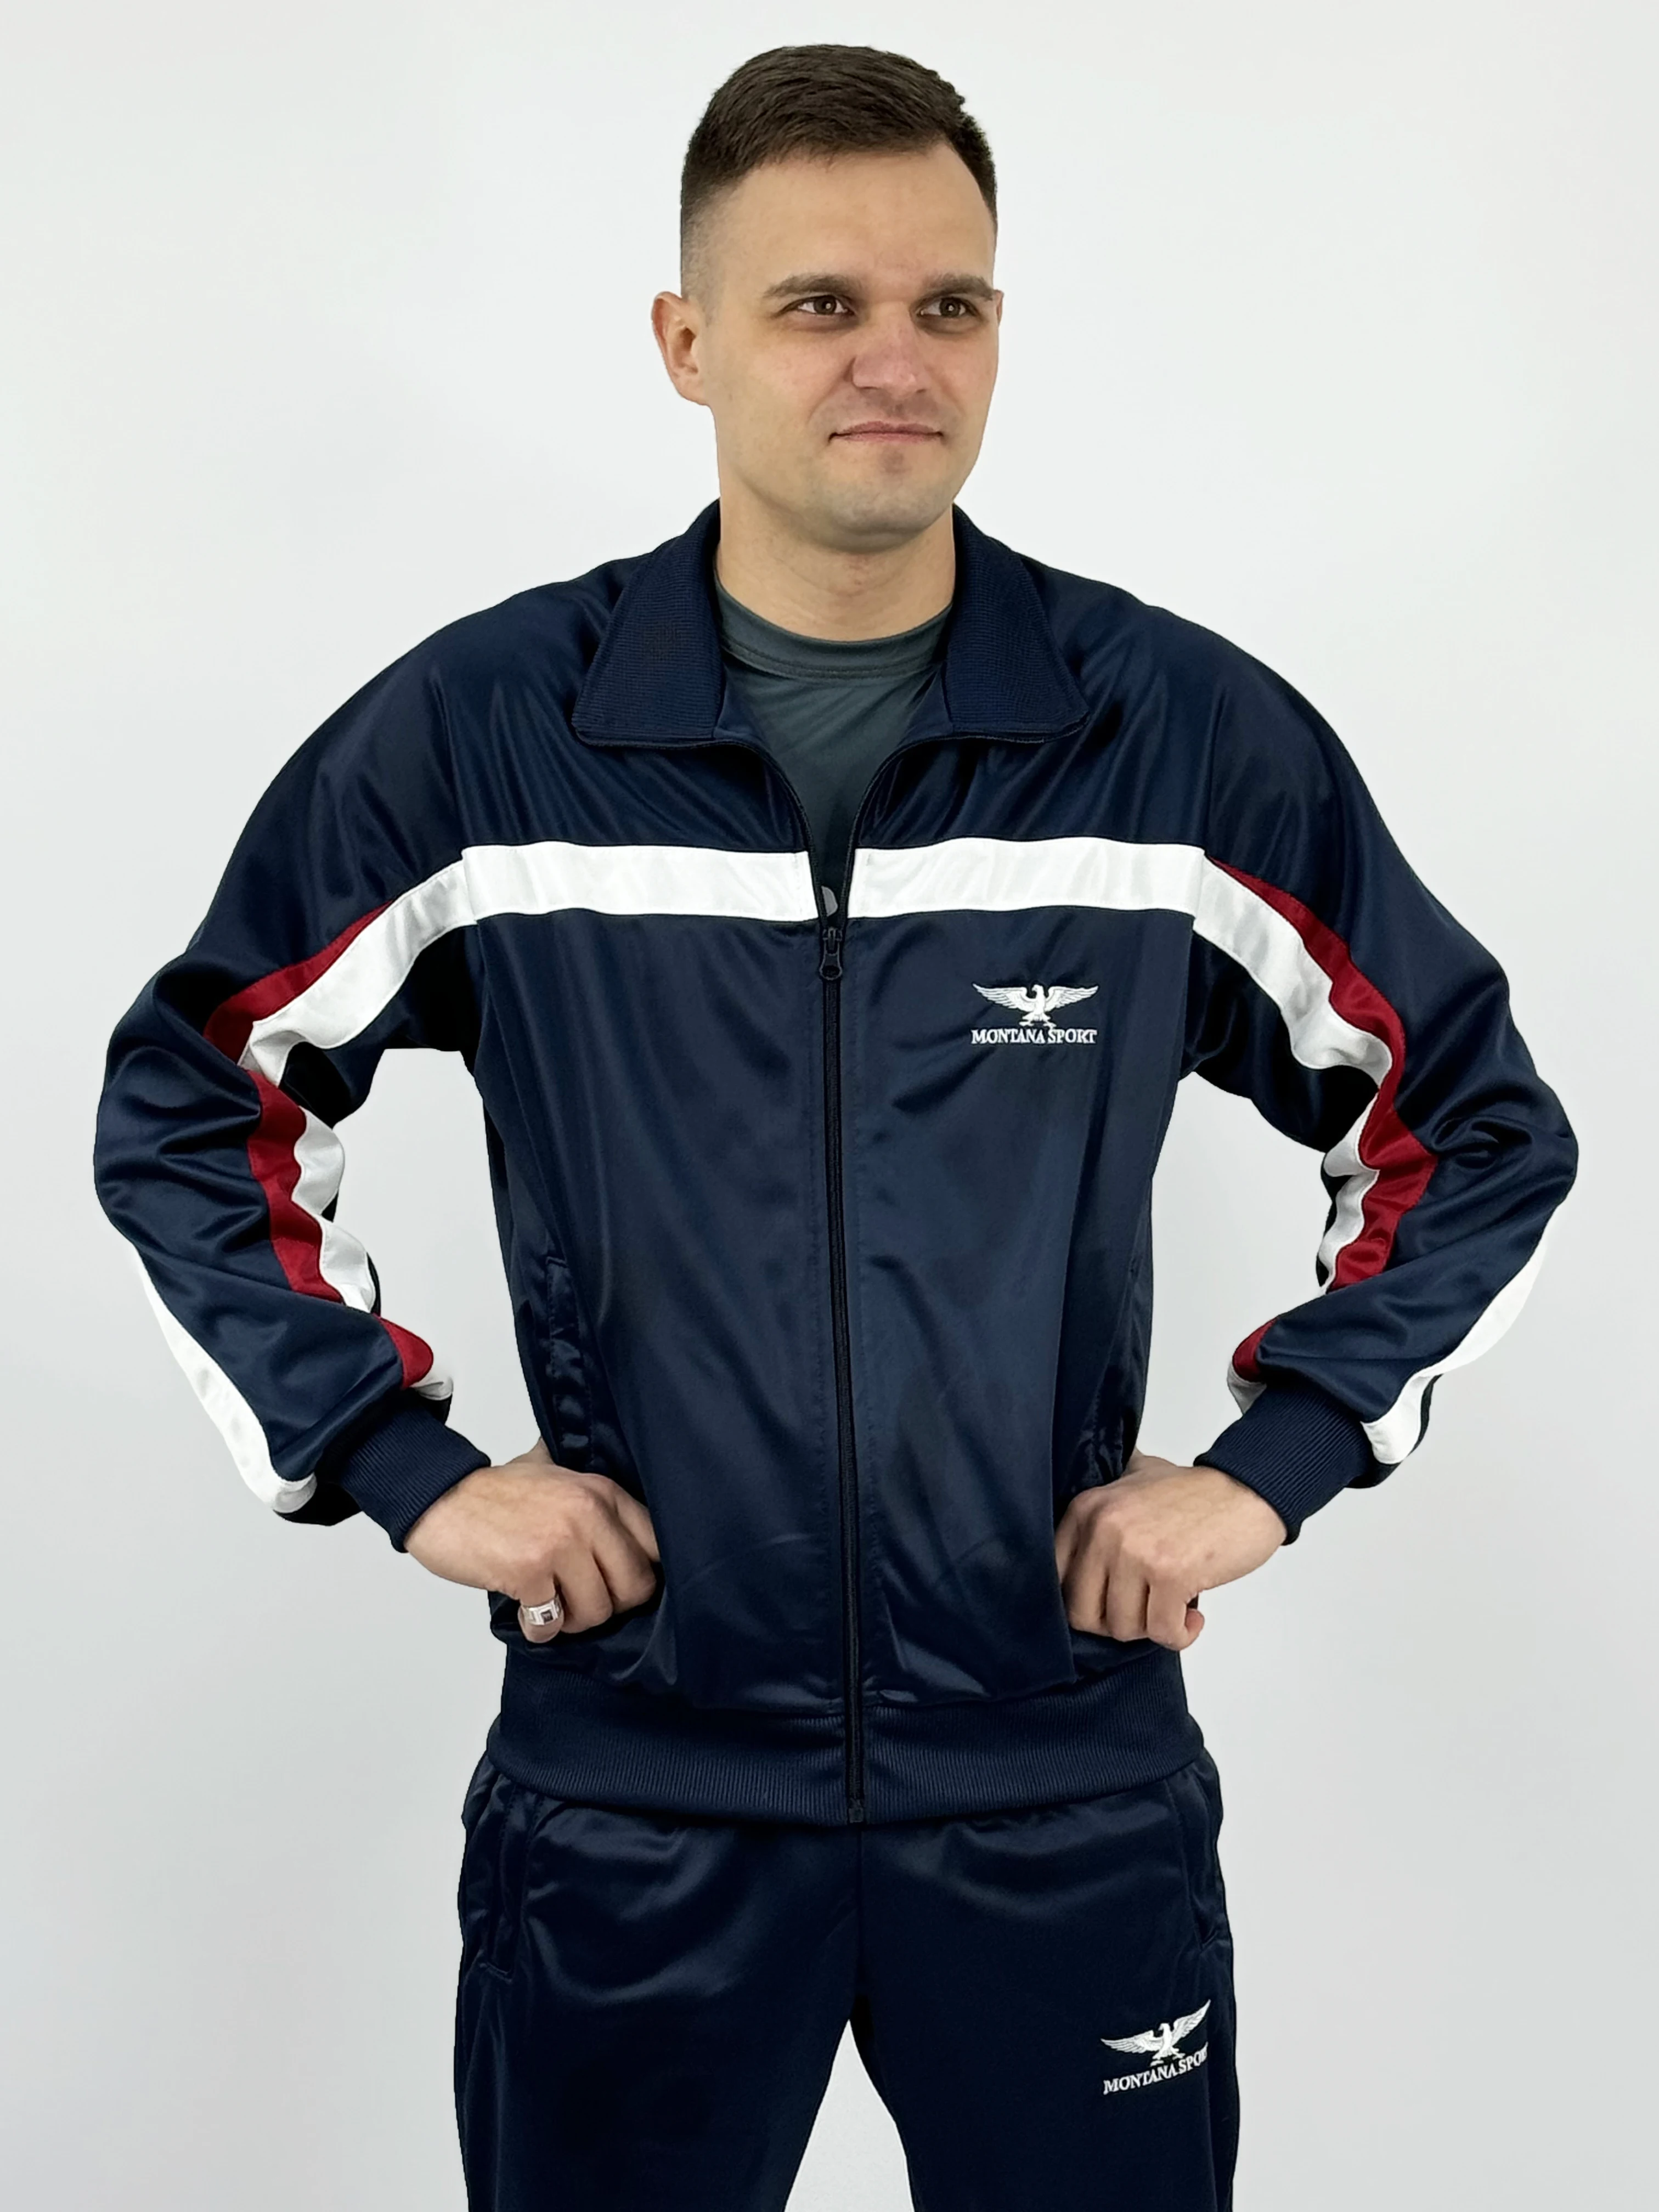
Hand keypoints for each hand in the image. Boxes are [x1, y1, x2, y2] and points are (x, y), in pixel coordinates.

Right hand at [403, 1436, 660, 1643]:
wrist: (439, 1497)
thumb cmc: (495, 1493)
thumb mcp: (557, 1475)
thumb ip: (593, 1497)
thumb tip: (630, 1531)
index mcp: (602, 1492)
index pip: (658, 1546)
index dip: (642, 1574)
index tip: (619, 1583)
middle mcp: (589, 1514)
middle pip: (636, 1587)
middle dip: (611, 1606)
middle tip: (581, 1601)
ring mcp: (560, 1543)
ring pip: (598, 1612)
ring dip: (573, 1621)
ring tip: (550, 1605)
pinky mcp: (529, 1571)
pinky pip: (553, 1625)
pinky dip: (539, 1629)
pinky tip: (525, 1610)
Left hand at [1053, 1450, 1285, 1651]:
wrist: (1248, 1490)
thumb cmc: (1194, 1492)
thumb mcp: (1134, 1478)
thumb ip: (1103, 1503)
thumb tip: (1074, 1544)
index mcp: (1087, 1509)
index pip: (1056, 1579)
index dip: (1084, 1600)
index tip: (1111, 1600)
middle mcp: (1103, 1530)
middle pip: (1083, 1613)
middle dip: (1115, 1622)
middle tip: (1143, 1610)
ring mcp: (1136, 1553)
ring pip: (1122, 1627)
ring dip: (1151, 1628)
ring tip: (1171, 1606)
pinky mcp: (1171, 1576)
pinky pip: (1162, 1633)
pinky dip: (1180, 1636)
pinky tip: (1192, 1616)